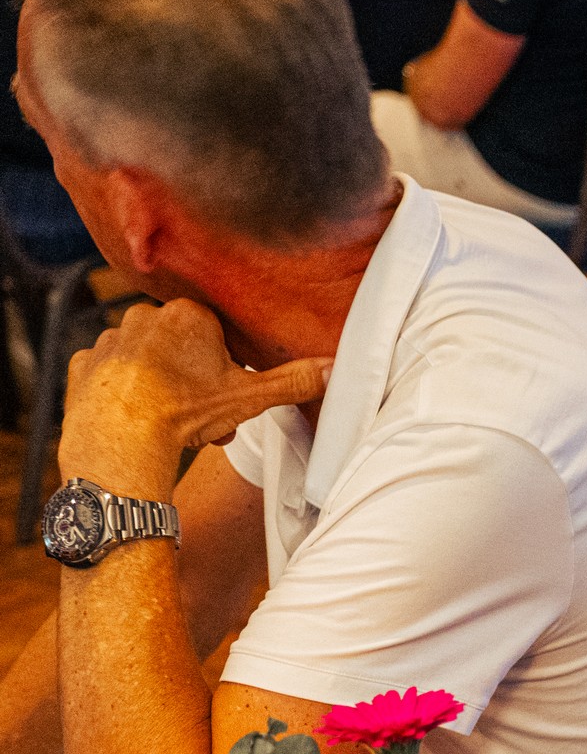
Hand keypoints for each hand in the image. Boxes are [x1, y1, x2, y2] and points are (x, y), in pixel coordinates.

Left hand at [61, 300, 330, 499]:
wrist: (121, 438)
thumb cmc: (185, 412)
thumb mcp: (251, 398)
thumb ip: (293, 381)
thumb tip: (335, 368)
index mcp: (189, 315)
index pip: (218, 331)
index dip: (228, 365)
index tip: (230, 392)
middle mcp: (145, 316)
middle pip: (182, 344)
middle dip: (197, 377)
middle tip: (208, 415)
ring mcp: (110, 338)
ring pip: (148, 358)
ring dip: (163, 384)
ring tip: (173, 422)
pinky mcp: (85, 363)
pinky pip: (111, 371)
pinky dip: (125, 391)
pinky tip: (137, 415)